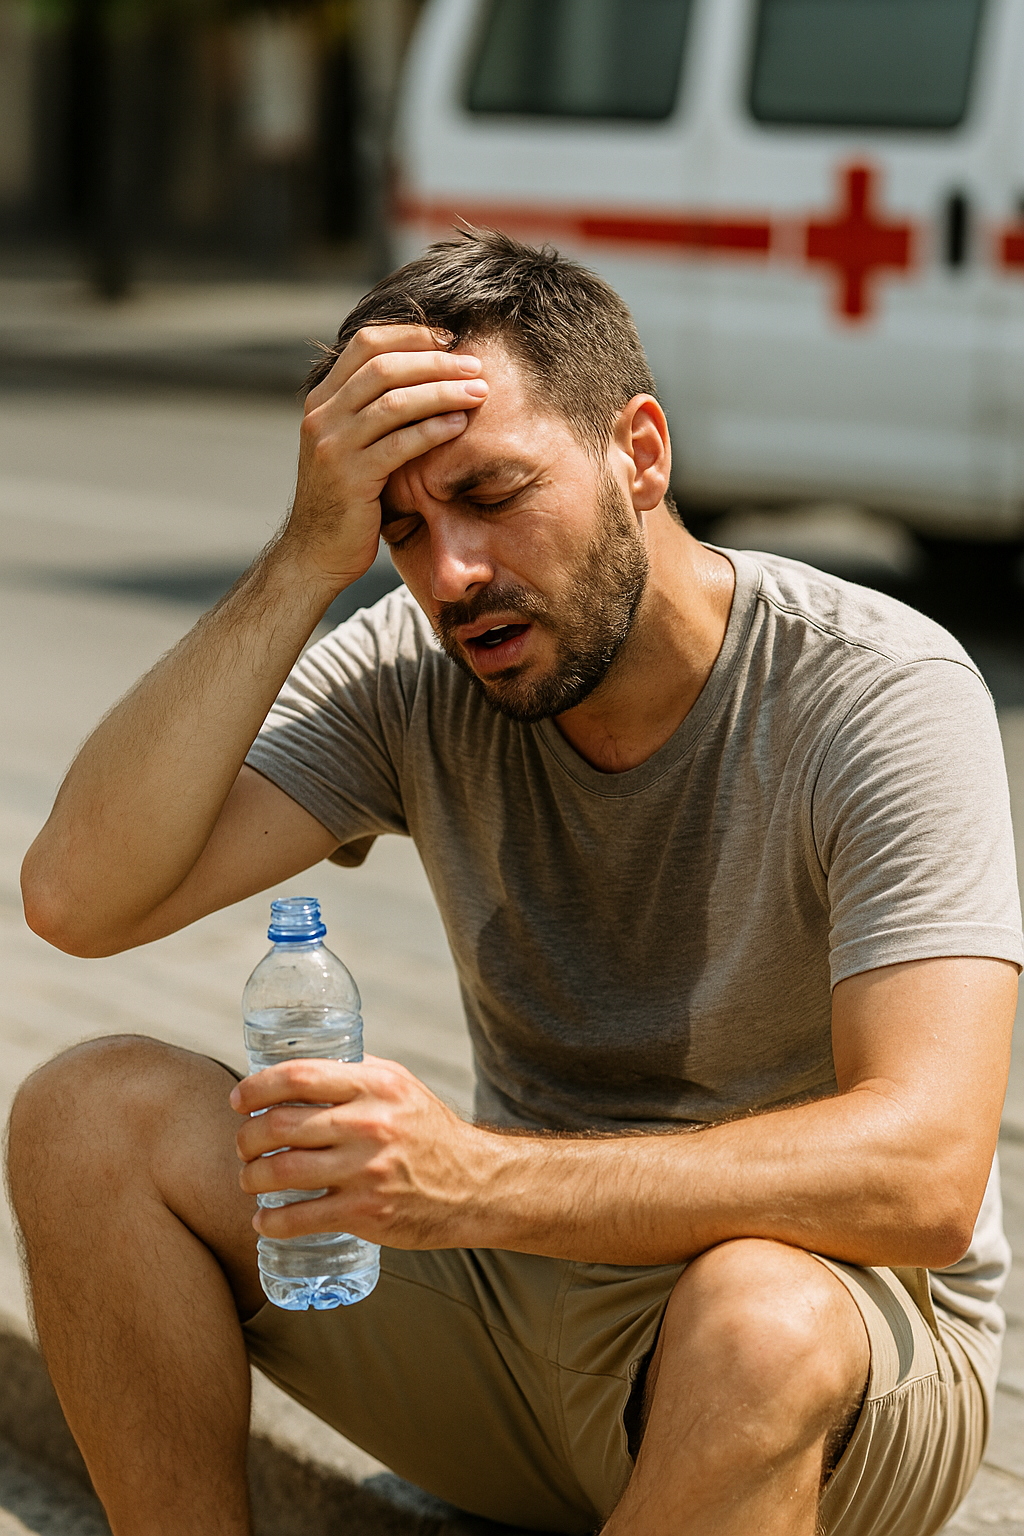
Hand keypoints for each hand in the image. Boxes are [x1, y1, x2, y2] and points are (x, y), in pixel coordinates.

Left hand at [231, 1054, 491, 1247]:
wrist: (476, 1185)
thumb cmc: (430, 1131)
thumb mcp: (401, 1086)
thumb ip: (356, 1072)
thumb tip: (302, 1067)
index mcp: (376, 1086)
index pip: (298, 1076)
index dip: (257, 1087)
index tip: (239, 1100)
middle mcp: (369, 1124)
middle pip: (281, 1126)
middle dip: (247, 1138)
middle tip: (243, 1145)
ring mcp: (366, 1171)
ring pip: (282, 1172)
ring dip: (251, 1178)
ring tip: (249, 1179)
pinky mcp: (366, 1214)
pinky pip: (300, 1218)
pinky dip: (271, 1222)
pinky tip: (264, 1221)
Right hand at [283, 325, 488, 591]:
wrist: (314, 553)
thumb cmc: (345, 500)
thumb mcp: (348, 445)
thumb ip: (370, 412)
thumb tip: (420, 376)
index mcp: (322, 399)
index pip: (366, 344)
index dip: (410, 335)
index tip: (450, 338)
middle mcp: (322, 415)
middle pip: (383, 366)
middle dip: (435, 361)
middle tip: (474, 366)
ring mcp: (333, 445)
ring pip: (394, 401)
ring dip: (442, 391)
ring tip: (478, 393)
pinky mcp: (351, 477)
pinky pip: (399, 444)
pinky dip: (433, 429)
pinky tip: (459, 425)